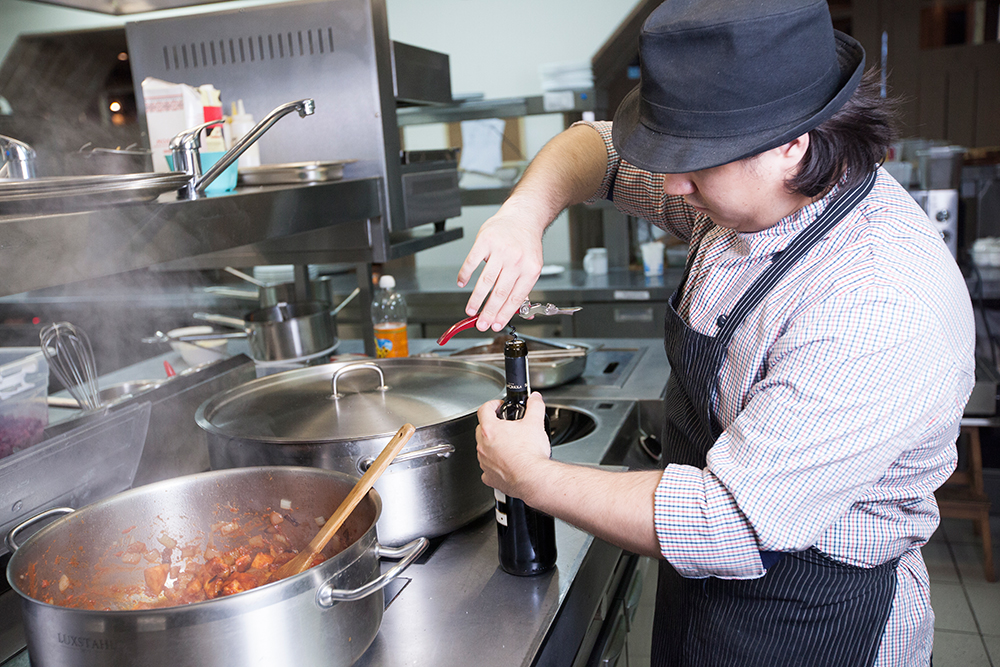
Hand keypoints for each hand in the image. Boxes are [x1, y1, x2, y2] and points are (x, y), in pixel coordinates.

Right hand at [457, 204, 544, 331]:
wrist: (523, 217)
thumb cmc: (526, 243)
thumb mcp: (532, 266)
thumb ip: (524, 288)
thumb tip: (519, 312)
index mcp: (530, 269)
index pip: (515, 298)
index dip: (504, 314)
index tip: (496, 325)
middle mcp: (516, 260)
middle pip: (500, 292)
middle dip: (488, 312)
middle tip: (481, 323)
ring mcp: (500, 250)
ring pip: (486, 281)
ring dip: (476, 299)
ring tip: (470, 310)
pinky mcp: (485, 241)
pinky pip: (472, 262)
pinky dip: (465, 275)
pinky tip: (462, 284)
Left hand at [476, 392, 551, 498]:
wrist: (533, 478)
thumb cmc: (530, 455)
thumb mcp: (535, 423)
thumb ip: (534, 406)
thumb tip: (534, 399)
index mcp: (490, 430)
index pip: (484, 410)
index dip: (492, 405)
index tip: (499, 406)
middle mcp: (483, 446)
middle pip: (481, 429)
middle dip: (492, 425)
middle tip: (506, 426)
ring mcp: (484, 462)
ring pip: (483, 449)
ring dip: (492, 446)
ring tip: (508, 446)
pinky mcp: (489, 477)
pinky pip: (487, 469)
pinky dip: (494, 465)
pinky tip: (505, 464)